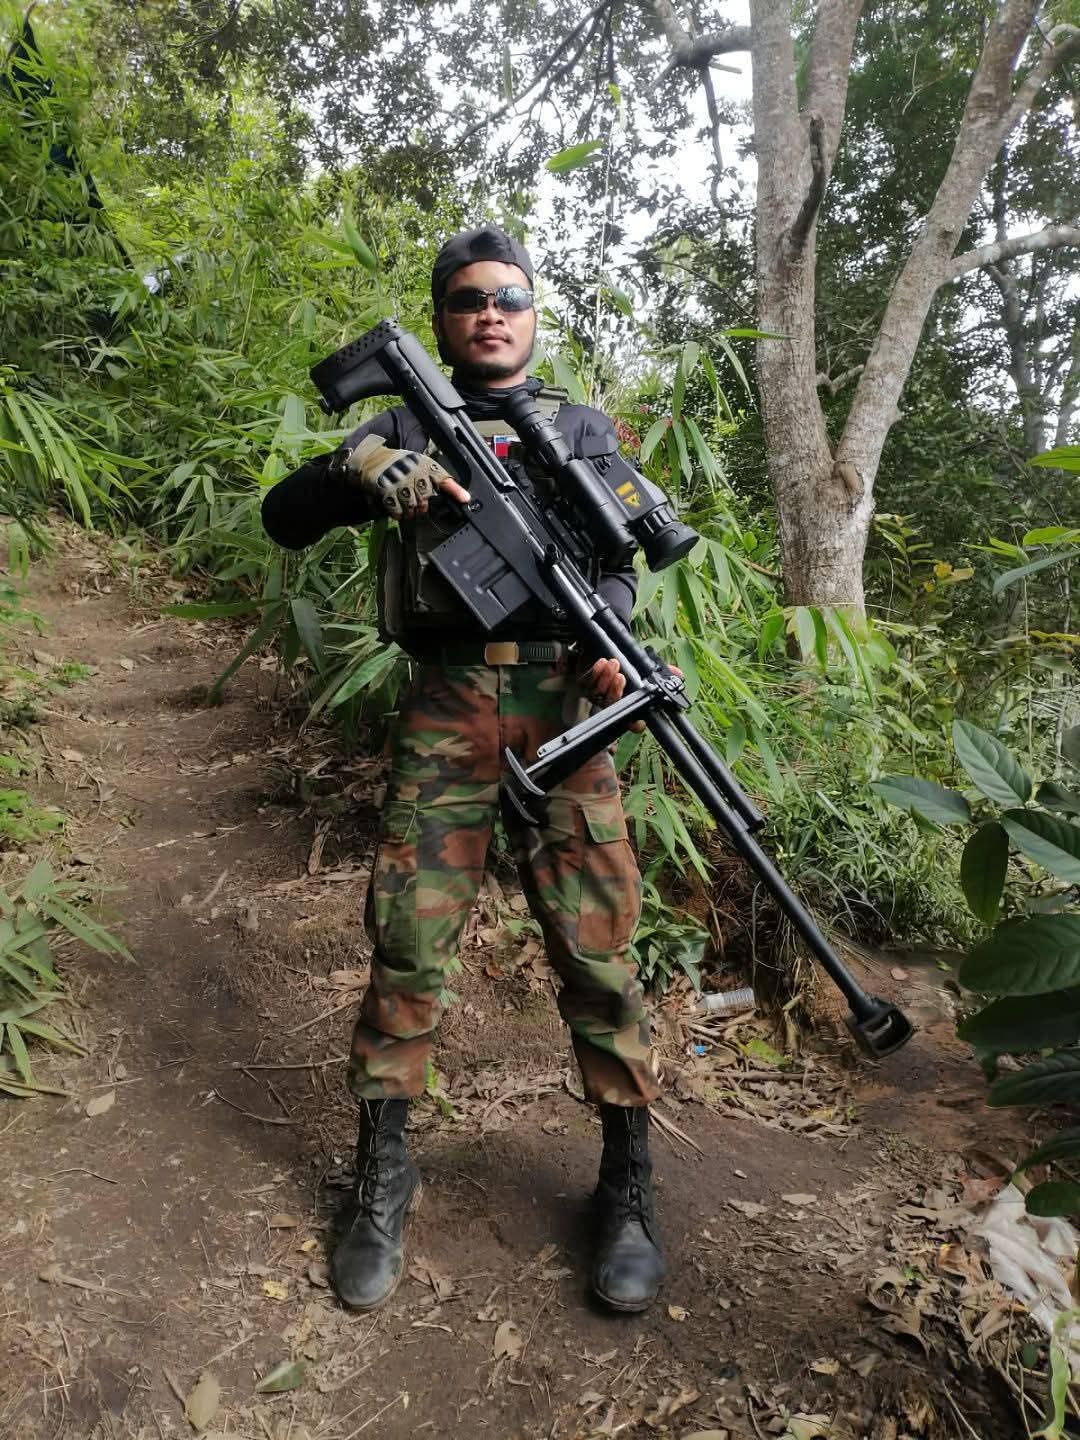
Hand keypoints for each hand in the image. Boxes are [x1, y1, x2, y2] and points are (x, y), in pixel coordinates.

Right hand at [344, 435, 470, 517]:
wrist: (370, 460)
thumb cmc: (398, 464)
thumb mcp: (418, 465)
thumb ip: (436, 479)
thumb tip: (459, 496)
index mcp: (423, 464)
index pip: (442, 477)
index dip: (455, 490)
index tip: (466, 500)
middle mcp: (413, 471)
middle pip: (426, 499)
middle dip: (422, 506)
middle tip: (414, 502)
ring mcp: (399, 480)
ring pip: (413, 507)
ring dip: (409, 511)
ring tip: (403, 504)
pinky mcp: (386, 489)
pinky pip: (398, 511)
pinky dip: (398, 514)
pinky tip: (395, 507)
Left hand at [584, 657, 682, 733]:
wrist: (611, 663)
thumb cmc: (633, 674)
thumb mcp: (650, 673)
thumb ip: (665, 674)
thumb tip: (679, 674)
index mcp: (631, 710)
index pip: (634, 724)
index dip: (636, 724)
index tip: (638, 722)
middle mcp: (615, 708)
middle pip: (613, 705)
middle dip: (616, 691)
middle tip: (621, 677)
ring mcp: (599, 699)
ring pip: (600, 694)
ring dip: (606, 678)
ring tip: (613, 664)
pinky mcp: (587, 689)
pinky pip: (588, 684)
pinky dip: (595, 673)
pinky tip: (601, 664)